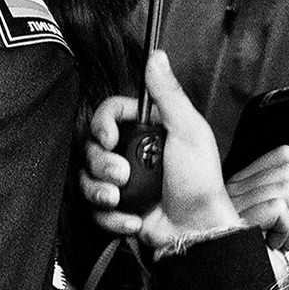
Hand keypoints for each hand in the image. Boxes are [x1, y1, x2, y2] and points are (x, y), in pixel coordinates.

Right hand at [80, 52, 241, 250]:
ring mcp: (124, 181)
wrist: (197, 232)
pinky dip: (110, 215)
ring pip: (87, 177)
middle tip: (121, 174)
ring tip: (120, 198)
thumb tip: (157, 57)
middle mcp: (133, 153)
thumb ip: (168, 94)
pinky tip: (132, 218)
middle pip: (92, 146)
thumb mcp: (189, 131)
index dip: (102, 124)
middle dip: (101, 163)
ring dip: (100, 190)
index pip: (110, 114)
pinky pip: (95, 207)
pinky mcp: (118, 207)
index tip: (109, 138)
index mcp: (149, 131)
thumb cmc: (200, 183)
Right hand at [224, 145, 288, 252]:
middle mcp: (232, 189)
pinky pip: (278, 206)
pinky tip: (273, 246)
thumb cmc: (271, 264)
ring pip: (285, 185)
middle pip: (286, 165)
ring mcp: (231, 202)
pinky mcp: (237, 218)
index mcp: (243, 186)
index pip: (282, 154)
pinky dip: (284, 229)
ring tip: (280, 241)